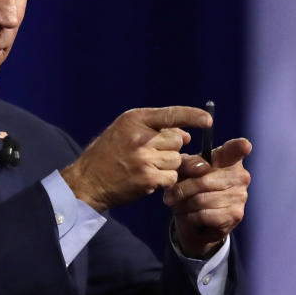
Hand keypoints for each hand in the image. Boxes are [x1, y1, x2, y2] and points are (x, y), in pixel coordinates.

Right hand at [61, 107, 212, 211]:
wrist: (88, 181)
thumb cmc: (108, 154)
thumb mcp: (124, 130)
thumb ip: (154, 128)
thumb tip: (186, 136)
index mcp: (134, 119)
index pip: (171, 114)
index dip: (193, 116)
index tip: (208, 121)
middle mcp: (140, 136)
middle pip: (178, 140)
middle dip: (171, 148)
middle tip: (154, 154)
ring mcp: (144, 158)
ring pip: (176, 160)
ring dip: (168, 166)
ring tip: (147, 167)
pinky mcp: (147, 178)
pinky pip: (171, 177)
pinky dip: (164, 180)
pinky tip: (148, 178)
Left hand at [163, 138, 251, 258]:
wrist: (193, 218)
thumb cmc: (189, 186)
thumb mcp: (183, 170)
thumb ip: (188, 163)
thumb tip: (202, 168)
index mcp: (228, 158)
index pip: (237, 149)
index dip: (241, 146)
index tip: (244, 146)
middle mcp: (240, 175)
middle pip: (203, 181)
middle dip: (181, 190)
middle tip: (170, 196)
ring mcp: (240, 195)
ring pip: (201, 200)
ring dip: (184, 205)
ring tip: (179, 205)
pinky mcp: (235, 215)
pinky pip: (205, 215)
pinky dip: (191, 217)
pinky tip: (190, 215)